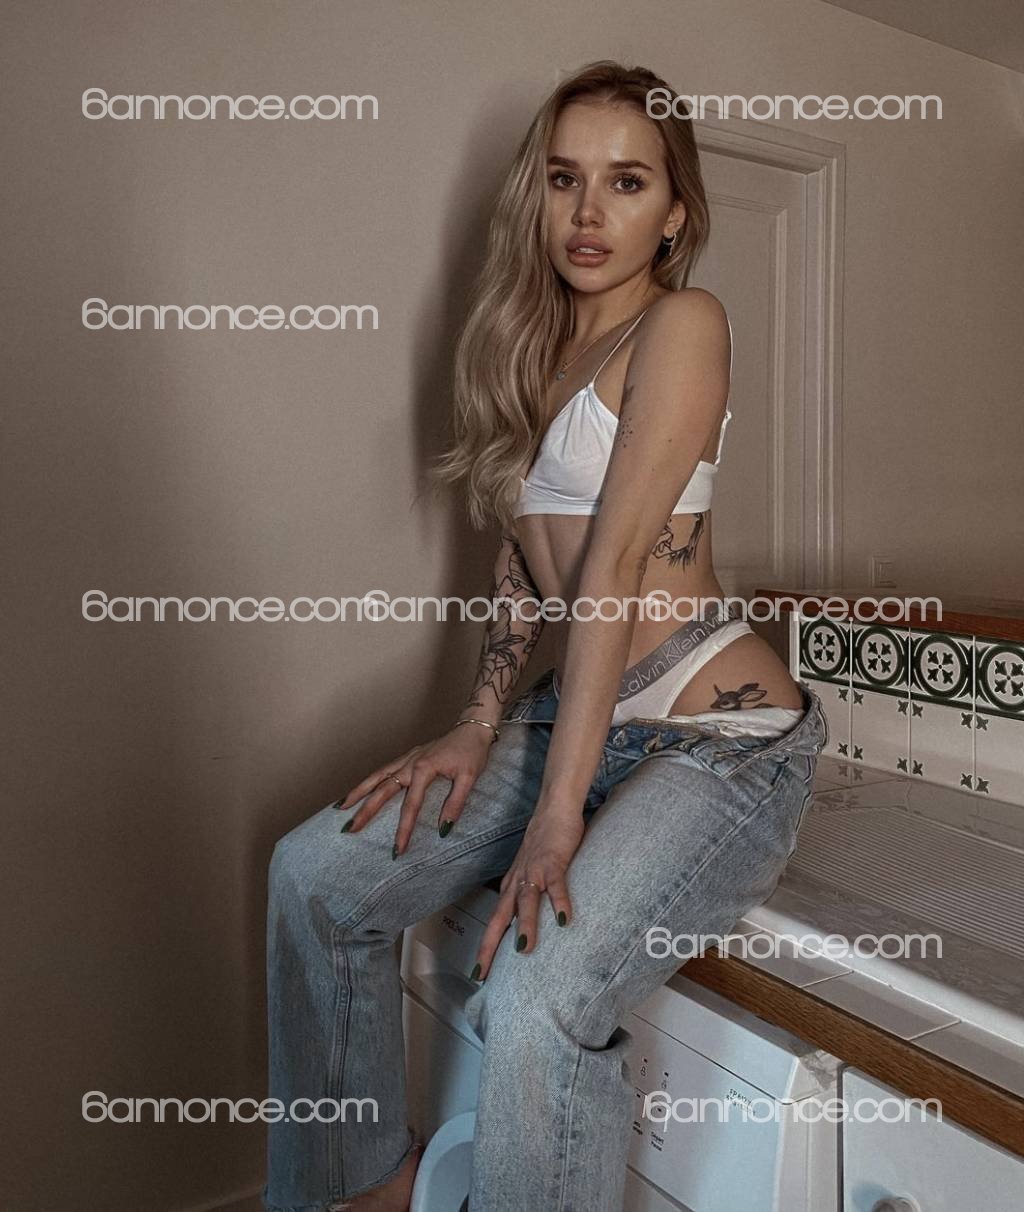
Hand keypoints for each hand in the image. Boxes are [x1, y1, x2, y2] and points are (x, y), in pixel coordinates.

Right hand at [336, 723, 495, 855]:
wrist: (473, 728)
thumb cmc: (472, 752)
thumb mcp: (470, 778)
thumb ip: (455, 803)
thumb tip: (443, 829)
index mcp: (424, 769)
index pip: (410, 806)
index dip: (403, 829)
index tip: (397, 849)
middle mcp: (410, 763)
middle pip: (382, 790)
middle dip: (365, 811)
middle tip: (349, 829)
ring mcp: (408, 758)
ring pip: (377, 776)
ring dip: (358, 792)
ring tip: (341, 807)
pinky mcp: (409, 756)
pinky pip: (384, 770)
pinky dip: (370, 780)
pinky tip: (361, 789)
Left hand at [471, 805, 584, 979]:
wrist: (553, 808)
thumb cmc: (545, 840)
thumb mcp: (531, 870)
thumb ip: (530, 892)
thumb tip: (530, 918)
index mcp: (512, 885)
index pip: (496, 920)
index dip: (486, 946)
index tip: (479, 973)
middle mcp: (518, 880)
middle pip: (500, 917)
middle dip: (489, 946)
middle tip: (481, 972)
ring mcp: (535, 870)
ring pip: (526, 901)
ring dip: (525, 926)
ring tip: (524, 950)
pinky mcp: (554, 861)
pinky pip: (557, 884)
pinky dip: (559, 902)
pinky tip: (564, 919)